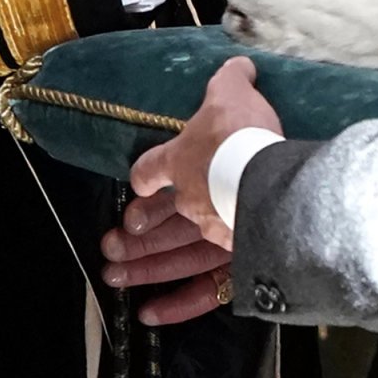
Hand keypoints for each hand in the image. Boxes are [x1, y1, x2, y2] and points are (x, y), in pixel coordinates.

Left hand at [101, 58, 283, 324]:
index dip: (143, 177)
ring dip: (141, 268)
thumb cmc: (244, 133)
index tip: (137, 186)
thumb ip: (231, 81)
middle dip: (133, 233)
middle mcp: (191, 200)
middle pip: (156, 219)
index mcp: (183, 160)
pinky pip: (201, 290)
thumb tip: (238, 64)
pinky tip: (148, 313)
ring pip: (170, 256)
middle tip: (109, 243)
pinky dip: (173, 304)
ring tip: (114, 277)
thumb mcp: (233, 93)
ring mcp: (209, 233)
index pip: (152, 168)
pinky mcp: (231, 261)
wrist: (268, 171)